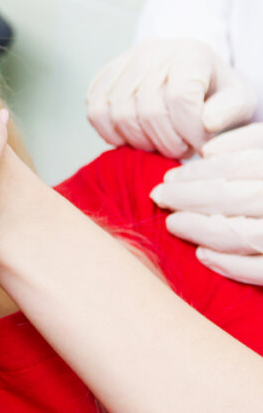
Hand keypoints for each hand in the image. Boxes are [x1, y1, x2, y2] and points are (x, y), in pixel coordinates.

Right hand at [86, 39, 255, 157]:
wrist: (187, 72)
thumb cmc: (213, 91)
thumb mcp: (238, 99)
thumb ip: (230, 111)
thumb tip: (205, 123)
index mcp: (189, 54)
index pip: (181, 98)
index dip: (190, 132)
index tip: (200, 144)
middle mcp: (151, 52)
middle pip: (148, 111)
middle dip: (166, 142)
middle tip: (180, 149)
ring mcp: (122, 63)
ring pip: (118, 114)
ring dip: (140, 142)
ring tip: (159, 143)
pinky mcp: (102, 77)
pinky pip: (95, 112)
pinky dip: (110, 134)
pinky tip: (132, 138)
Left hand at [150, 122, 262, 284]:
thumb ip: (254, 143)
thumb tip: (209, 152)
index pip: (236, 168)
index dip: (196, 174)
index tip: (169, 177)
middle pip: (232, 197)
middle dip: (188, 198)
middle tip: (161, 198)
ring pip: (241, 233)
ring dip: (200, 229)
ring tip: (175, 225)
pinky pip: (262, 269)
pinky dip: (231, 265)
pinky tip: (205, 256)